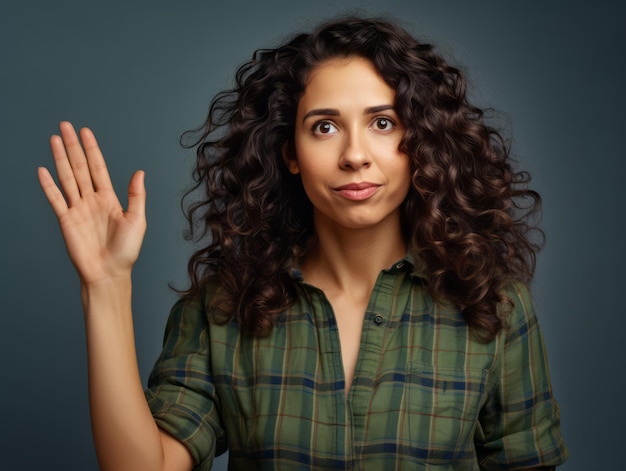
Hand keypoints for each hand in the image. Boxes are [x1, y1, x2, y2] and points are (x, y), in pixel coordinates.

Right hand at [38, 122, 146, 285]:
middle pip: (80, 167)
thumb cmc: (126, 251)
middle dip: (73, 146)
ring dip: (60, 159)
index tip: (85, 132)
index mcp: (109, 198)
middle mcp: (92, 200)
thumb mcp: (137, 220)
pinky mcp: (66, 221)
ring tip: (54, 139)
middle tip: (65, 126)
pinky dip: (48, 185)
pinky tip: (43, 170)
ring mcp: (77, 209)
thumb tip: (139, 172)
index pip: (98, 167)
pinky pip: (56, 199)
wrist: (109, 273)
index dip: (92, 149)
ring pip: (67, 178)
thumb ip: (136, 196)